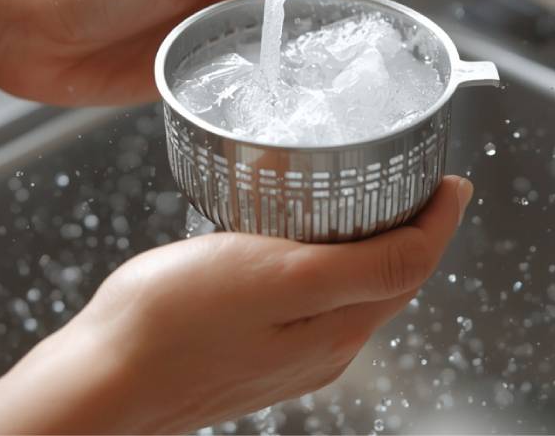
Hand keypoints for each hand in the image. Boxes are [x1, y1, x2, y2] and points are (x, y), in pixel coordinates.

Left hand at [0, 0, 346, 106]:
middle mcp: (200, 9)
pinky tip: (264, 112)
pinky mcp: (164, 87)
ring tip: (316, 92)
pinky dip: (236, 100)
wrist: (23, 27)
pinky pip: (212, 94)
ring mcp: (183, 50)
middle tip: (345, 64)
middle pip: (266, 25)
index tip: (356, 16)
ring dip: (273, 75)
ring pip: (244, 63)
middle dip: (302, 40)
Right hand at [0, 176, 473, 433]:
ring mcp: (291, 354)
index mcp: (342, 329)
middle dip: (409, 227)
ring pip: (351, 289)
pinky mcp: (257, 350)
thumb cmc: (175, 321)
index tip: (449, 176)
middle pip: (390, 278)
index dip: (440, 216)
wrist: (104, 380)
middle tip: (409, 174)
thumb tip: (432, 232)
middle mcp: (326, 348)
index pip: (417, 263)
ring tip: (357, 194)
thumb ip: (365, 265)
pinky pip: (310, 301)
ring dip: (367, 243)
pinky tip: (295, 239)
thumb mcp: (281, 276)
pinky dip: (323, 262)